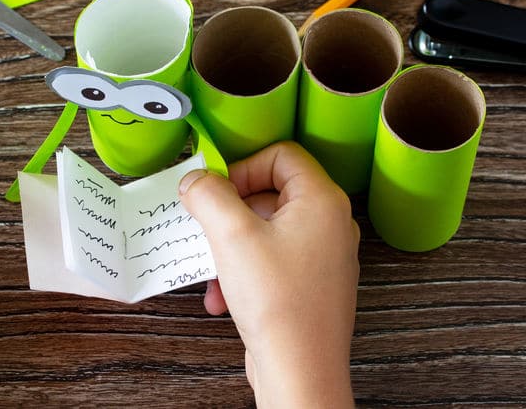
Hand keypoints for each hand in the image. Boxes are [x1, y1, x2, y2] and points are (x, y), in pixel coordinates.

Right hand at [179, 141, 359, 407]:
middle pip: (271, 191)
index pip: (281, 154)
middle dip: (231, 211)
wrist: (300, 371)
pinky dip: (243, 270)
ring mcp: (322, 256)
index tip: (217, 191)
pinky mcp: (310, 284)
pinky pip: (271, 260)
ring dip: (231, 245)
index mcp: (322, 200)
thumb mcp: (231, 235)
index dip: (243, 167)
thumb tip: (196, 179)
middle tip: (206, 225)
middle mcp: (330, 224)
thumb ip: (209, 195)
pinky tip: (221, 297)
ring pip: (267, 229)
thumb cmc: (278, 304)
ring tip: (211, 269)